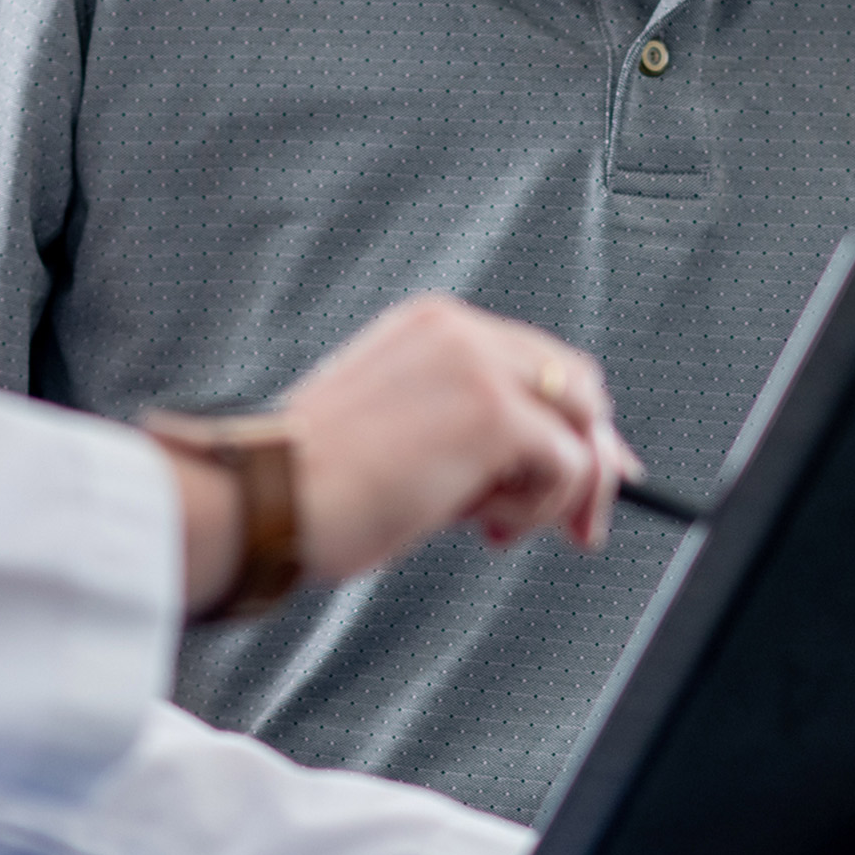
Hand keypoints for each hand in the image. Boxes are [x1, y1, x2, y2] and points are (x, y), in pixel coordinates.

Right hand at [276, 294, 635, 578]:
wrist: (264, 497)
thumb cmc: (311, 484)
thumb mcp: (402, 435)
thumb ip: (470, 434)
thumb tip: (544, 469)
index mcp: (433, 328)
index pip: (540, 364)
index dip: (573, 425)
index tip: (588, 477)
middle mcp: (462, 333)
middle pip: (580, 388)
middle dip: (589, 463)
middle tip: (576, 525)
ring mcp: (482, 369)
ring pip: (581, 430)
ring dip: (548, 495)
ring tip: (485, 524)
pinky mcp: (495, 416)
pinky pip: (568, 467)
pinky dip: (538, 510)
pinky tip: (479, 524)